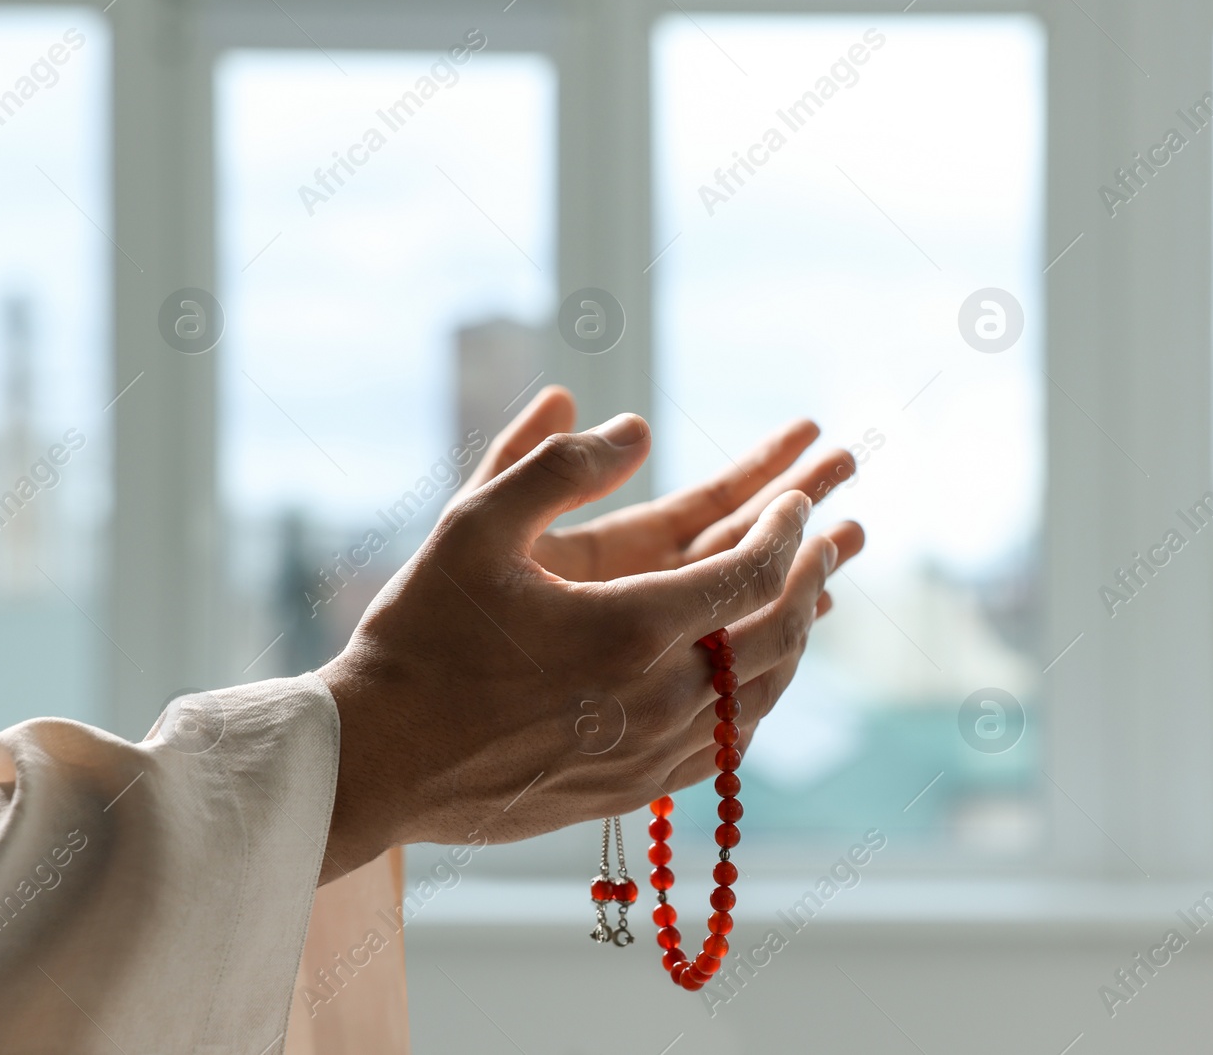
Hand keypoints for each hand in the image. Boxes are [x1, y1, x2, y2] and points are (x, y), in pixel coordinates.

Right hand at [317, 414, 861, 880]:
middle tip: (836, 536)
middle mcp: (658, 699)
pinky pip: (727, 745)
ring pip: (761, 696)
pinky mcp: (634, 790)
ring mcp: (652, 753)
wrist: (377, 760)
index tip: (802, 495)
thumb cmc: (419, 639)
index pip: (751, 571)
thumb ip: (552, 463)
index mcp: (629, 629)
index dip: (789, 527)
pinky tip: (758, 678)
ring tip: (816, 598)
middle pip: (776, 635)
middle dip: (813, 576)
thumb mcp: (471, 528)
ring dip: (797, 639)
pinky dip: (758, 701)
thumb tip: (629, 422)